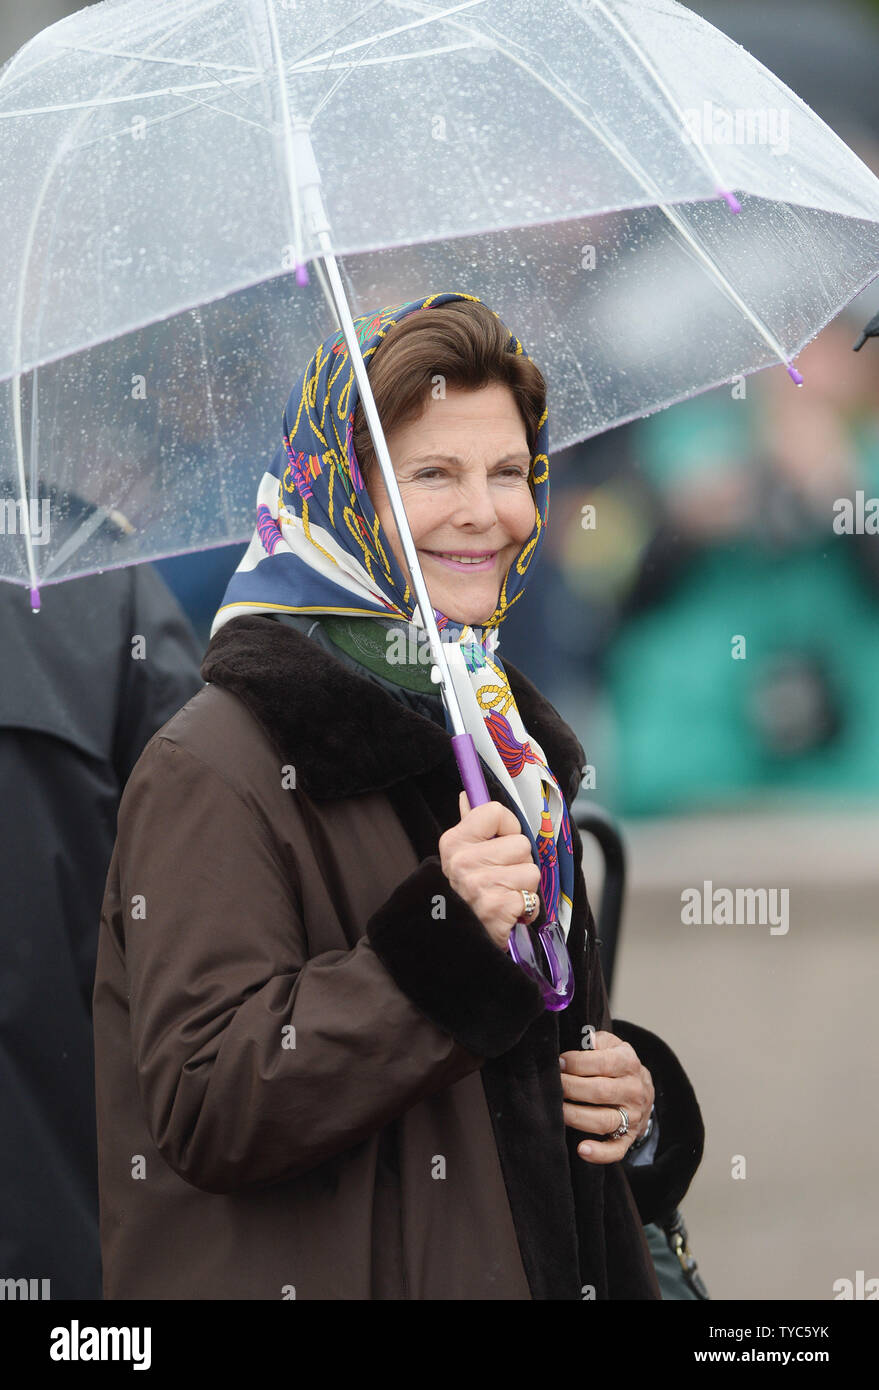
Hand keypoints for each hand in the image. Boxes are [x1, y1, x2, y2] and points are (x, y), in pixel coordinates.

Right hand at [437, 791, 540, 951]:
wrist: (461, 941)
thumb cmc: (467, 894)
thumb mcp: (460, 857)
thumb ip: (470, 824)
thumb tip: (468, 794)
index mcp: (454, 842)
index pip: (496, 812)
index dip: (507, 829)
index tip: (498, 845)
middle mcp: (463, 862)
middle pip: (521, 844)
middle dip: (519, 864)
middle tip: (500, 880)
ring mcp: (479, 885)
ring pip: (531, 871)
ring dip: (524, 888)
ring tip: (505, 896)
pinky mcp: (498, 908)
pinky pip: (533, 897)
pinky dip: (527, 909)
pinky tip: (510, 913)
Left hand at [559, 1030, 653, 1163]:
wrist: (641, 1090)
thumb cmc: (615, 1065)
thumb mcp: (612, 1045)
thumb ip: (598, 1041)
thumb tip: (587, 1039)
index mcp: (629, 1063)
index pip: (603, 1063)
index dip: (577, 1063)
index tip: (558, 1063)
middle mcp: (633, 1091)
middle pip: (600, 1092)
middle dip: (571, 1088)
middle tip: (552, 1085)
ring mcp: (633, 1117)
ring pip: (603, 1121)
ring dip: (576, 1117)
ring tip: (556, 1111)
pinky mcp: (628, 1138)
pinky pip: (615, 1150)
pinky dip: (599, 1153)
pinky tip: (581, 1149)